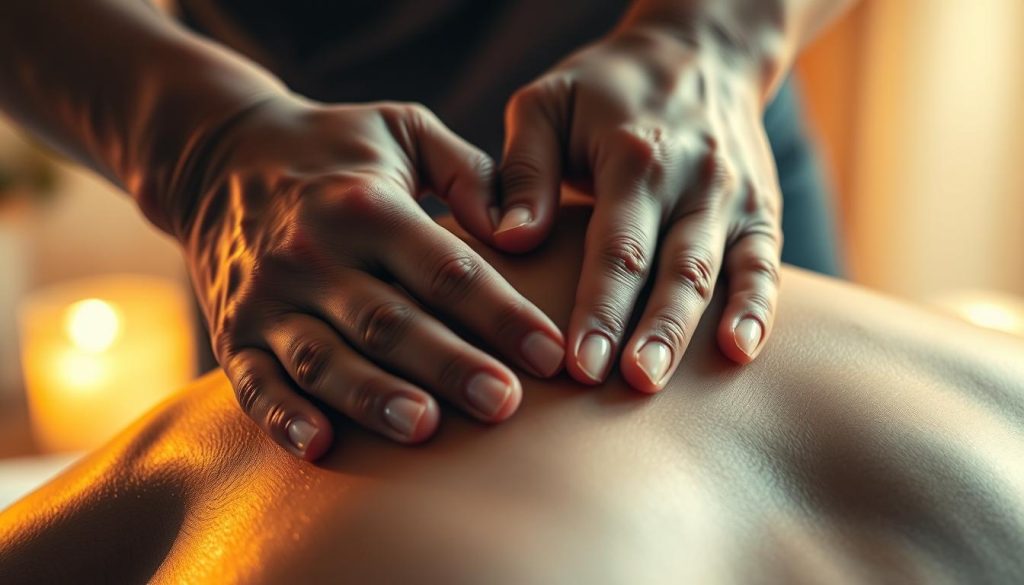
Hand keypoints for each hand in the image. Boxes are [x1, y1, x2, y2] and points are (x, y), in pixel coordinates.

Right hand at [174, 96, 564, 458]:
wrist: (219, 156)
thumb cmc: (337, 150)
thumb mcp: (405, 129)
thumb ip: (468, 171)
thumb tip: (519, 232)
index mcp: (365, 204)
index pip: (446, 268)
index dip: (502, 314)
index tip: (551, 354)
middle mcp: (312, 253)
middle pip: (390, 321)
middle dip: (450, 365)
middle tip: (504, 403)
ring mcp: (267, 297)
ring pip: (325, 358)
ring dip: (373, 396)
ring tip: (424, 429)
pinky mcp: (233, 332)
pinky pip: (252, 382)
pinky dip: (282, 416)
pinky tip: (318, 446)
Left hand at [458, 25, 782, 390]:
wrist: (700, 52)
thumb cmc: (604, 89)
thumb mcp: (547, 103)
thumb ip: (524, 168)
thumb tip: (509, 239)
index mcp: (635, 154)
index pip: (618, 245)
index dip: (600, 307)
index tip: (577, 365)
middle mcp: (693, 178)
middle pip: (673, 268)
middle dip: (651, 333)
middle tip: (627, 387)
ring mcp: (734, 198)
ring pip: (717, 274)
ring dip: (692, 333)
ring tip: (665, 386)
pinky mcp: (760, 212)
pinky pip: (764, 266)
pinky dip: (758, 310)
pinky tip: (741, 353)